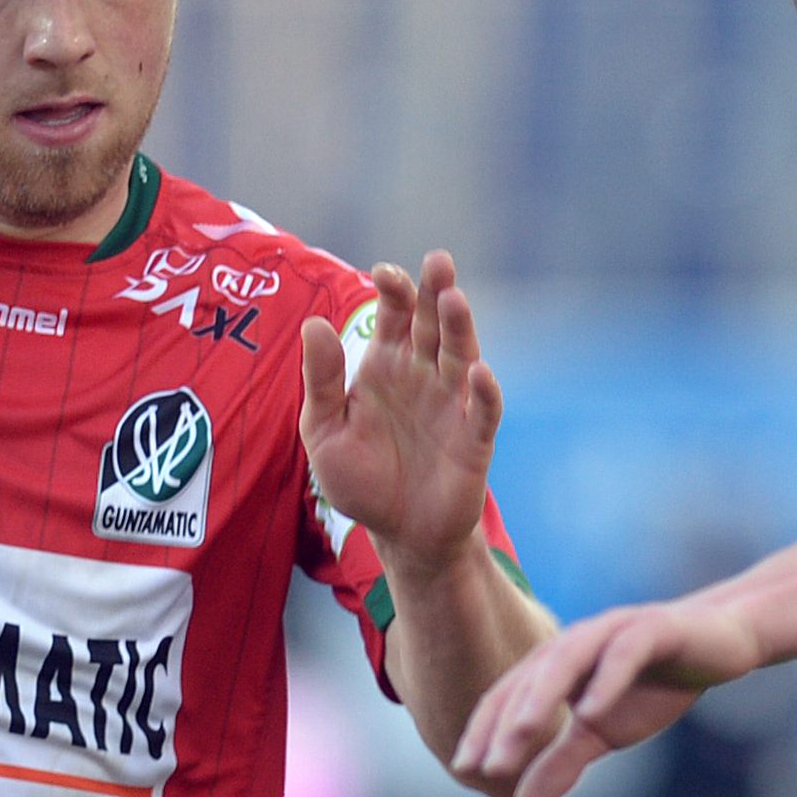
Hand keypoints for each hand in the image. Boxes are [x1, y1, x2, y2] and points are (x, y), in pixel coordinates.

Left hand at [299, 251, 500, 574]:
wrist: (399, 534)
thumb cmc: (361, 480)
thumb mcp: (324, 431)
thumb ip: (320, 381)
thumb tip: (313, 324)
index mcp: (387, 366)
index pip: (395, 315)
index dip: (394, 291)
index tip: (384, 273)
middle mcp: (424, 375)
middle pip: (433, 323)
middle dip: (435, 291)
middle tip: (438, 261)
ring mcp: (452, 404)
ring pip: (461, 355)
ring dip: (460, 327)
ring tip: (453, 298)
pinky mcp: (474, 440)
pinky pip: (483, 410)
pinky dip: (484, 391)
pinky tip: (479, 374)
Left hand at [451, 597, 765, 796]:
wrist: (720, 643)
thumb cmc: (653, 686)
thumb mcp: (603, 733)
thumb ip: (562, 762)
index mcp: (555, 665)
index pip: (508, 698)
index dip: (484, 732)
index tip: (464, 771)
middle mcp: (574, 642)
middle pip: (528, 680)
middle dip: (504, 725)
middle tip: (484, 767)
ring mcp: (611, 631)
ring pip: (566, 661)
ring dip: (542, 698)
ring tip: (523, 735)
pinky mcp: (652, 629)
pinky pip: (623, 654)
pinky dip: (606, 680)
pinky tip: (591, 711)